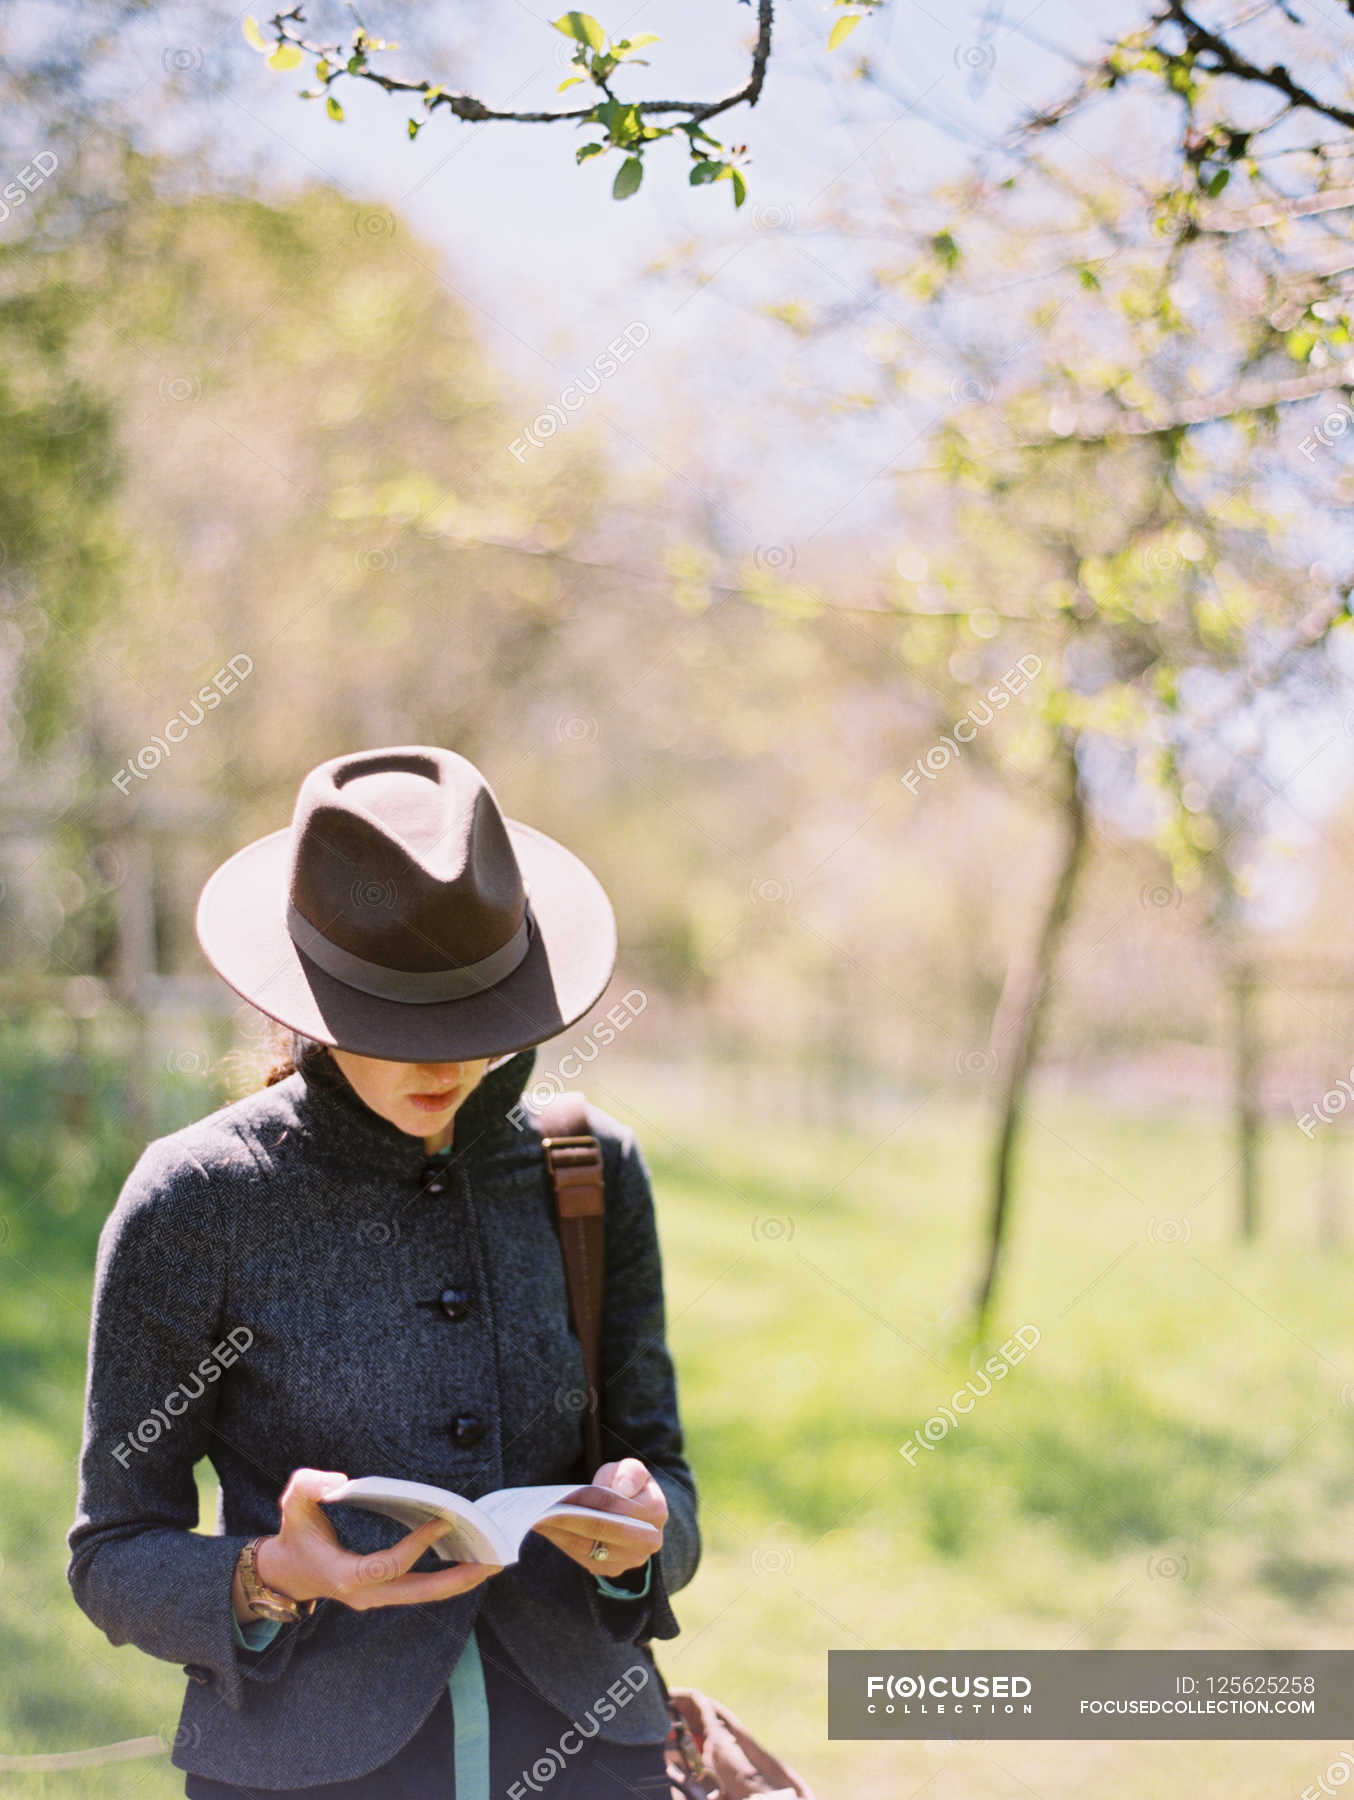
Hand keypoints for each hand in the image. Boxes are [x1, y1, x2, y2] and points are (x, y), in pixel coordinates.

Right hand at [251, 1468, 502, 1614]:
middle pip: (419, 1591)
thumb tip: (341, 1482)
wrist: (287, 1573)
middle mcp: (365, 1595)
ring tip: (492, 1561)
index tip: (446, 1516)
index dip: (419, 1543)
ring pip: (424, 1594)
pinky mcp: (384, 1594)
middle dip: (457, 1578)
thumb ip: (309, 1486)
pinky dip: (445, 1577)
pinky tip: (470, 1560)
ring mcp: (377, 1599)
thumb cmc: (294, 1533)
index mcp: (346, 1576)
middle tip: (492, 1560)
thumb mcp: (292, 1502)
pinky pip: (419, 1588)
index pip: (391, 1564)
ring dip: (458, 1580)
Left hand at [531, 1456, 666, 1578]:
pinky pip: (583, 1558)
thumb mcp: (631, 1469)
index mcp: (656, 1511)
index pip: (617, 1505)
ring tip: (541, 1517)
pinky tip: (548, 1529)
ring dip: (562, 1532)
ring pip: (589, 1547)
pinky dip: (564, 1543)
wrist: (630, 1510)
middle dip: (571, 1518)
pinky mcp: (612, 1570)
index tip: (565, 1493)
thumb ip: (629, 1473)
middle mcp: (648, 1541)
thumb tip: (622, 1489)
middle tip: (545, 1507)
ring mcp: (631, 1560)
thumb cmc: (627, 1484)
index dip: (591, 1499)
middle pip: (601, 1530)